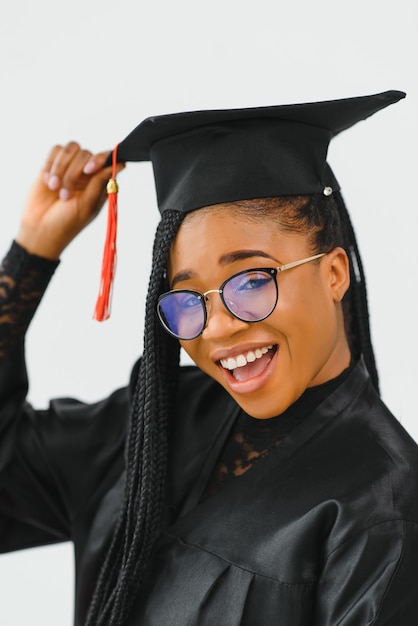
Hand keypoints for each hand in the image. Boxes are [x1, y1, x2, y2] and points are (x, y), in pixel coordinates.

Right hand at [16, 142, 124, 258]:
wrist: (41, 228)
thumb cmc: (67, 223)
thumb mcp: (87, 205)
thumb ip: (100, 183)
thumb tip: (121, 164)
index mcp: (100, 183)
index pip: (107, 160)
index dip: (100, 159)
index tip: (89, 170)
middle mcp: (87, 173)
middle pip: (86, 154)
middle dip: (74, 172)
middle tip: (65, 194)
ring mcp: (70, 168)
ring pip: (71, 148)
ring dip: (61, 167)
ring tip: (55, 188)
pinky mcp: (52, 165)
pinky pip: (55, 150)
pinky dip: (51, 164)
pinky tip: (49, 182)